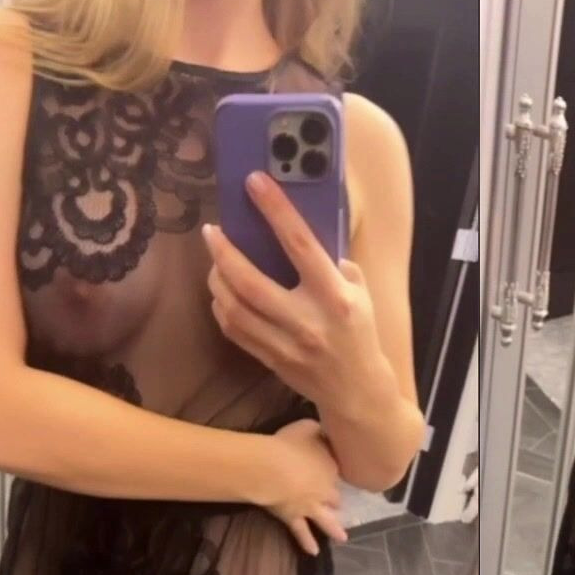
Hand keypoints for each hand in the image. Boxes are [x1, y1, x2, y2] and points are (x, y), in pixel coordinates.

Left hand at [202, 172, 383, 409]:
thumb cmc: (361, 335)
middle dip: (224, 251)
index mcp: (336, 297)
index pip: (300, 245)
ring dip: (217, 279)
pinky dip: (222, 306)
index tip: (254, 182)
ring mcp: (286, 344)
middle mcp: (308, 321)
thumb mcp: (363, 296)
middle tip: (212, 231)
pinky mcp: (270, 360)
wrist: (358, 392)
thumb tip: (301, 239)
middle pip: (250, 281)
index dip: (275, 210)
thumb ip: (336, 267)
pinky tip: (222, 292)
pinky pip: (233, 329)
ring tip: (215, 260)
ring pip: (234, 307)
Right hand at [261, 419, 348, 555]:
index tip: (332, 472)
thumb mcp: (307, 427)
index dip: (332, 472)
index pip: (335, 471)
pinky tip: (313, 552)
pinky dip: (307, 542)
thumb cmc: (288, 444)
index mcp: (330, 466)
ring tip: (343, 538)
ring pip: (326, 519)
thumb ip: (317, 428)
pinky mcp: (295, 517)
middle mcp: (325, 489)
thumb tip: (322, 428)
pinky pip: (302, 532)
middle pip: (334, 496)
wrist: (273, 469)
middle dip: (336, 501)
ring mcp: (311, 505)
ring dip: (335, 529)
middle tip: (339, 504)